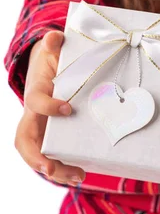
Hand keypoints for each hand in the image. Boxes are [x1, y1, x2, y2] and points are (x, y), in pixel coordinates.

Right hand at [14, 31, 85, 185]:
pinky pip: (52, 156)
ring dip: (54, 169)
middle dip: (36, 156)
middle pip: (25, 139)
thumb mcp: (54, 50)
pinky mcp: (52, 136)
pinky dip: (63, 169)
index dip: (48, 106)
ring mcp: (41, 127)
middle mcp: (33, 114)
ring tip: (78, 176)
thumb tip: (54, 36)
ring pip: (37, 154)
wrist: (50, 69)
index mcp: (36, 92)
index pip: (35, 101)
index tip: (68, 108)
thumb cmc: (54, 60)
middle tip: (51, 166)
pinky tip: (81, 173)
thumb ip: (54, 44)